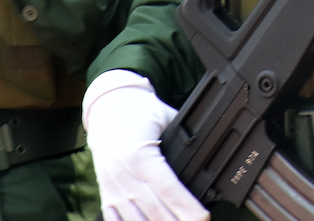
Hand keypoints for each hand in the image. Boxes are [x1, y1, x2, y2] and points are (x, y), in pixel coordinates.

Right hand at [83, 70, 206, 220]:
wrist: (107, 105)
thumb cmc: (139, 110)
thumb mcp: (167, 119)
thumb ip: (184, 139)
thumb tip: (207, 155)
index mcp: (140, 154)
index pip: (168, 188)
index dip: (187, 207)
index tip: (202, 218)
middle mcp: (124, 173)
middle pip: (155, 209)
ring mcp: (112, 185)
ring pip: (136, 219)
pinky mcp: (106, 192)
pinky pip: (115, 219)